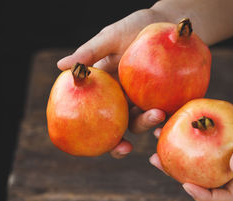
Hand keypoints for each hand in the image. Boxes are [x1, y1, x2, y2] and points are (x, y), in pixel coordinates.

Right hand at [57, 9, 166, 158]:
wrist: (169, 21)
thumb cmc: (135, 27)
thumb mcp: (110, 37)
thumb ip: (89, 52)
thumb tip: (62, 66)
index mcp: (107, 90)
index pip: (96, 116)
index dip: (94, 135)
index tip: (94, 145)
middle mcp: (124, 99)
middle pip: (118, 127)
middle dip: (119, 144)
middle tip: (125, 147)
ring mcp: (146, 99)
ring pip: (142, 120)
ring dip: (147, 124)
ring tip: (157, 114)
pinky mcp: (168, 97)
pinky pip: (167, 111)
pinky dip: (169, 115)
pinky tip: (171, 114)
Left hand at [150, 72, 232, 200]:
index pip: (227, 196)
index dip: (206, 197)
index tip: (186, 185)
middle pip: (206, 179)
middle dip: (180, 176)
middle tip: (157, 163)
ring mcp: (230, 146)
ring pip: (200, 158)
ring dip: (178, 154)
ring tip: (156, 145)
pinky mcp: (225, 129)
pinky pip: (203, 136)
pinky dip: (187, 133)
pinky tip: (170, 122)